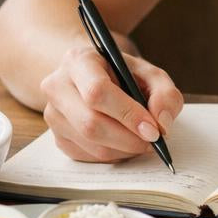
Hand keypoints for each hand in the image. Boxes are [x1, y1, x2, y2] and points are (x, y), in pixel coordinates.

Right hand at [40, 45, 184, 162]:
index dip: (127, 114)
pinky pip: (87, 156)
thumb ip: (164, 94)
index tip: (153, 129)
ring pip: (90, 144)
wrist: (94, 77)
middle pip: (90, 123)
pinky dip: (113, 155)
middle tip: (153, 141)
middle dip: (128, 138)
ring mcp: (53, 114)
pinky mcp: (57, 137)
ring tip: (141, 140)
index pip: (97, 91)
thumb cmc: (123, 75)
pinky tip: (124, 142)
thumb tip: (162, 123)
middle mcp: (58, 86)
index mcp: (79, 61)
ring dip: (124, 149)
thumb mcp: (149, 74)